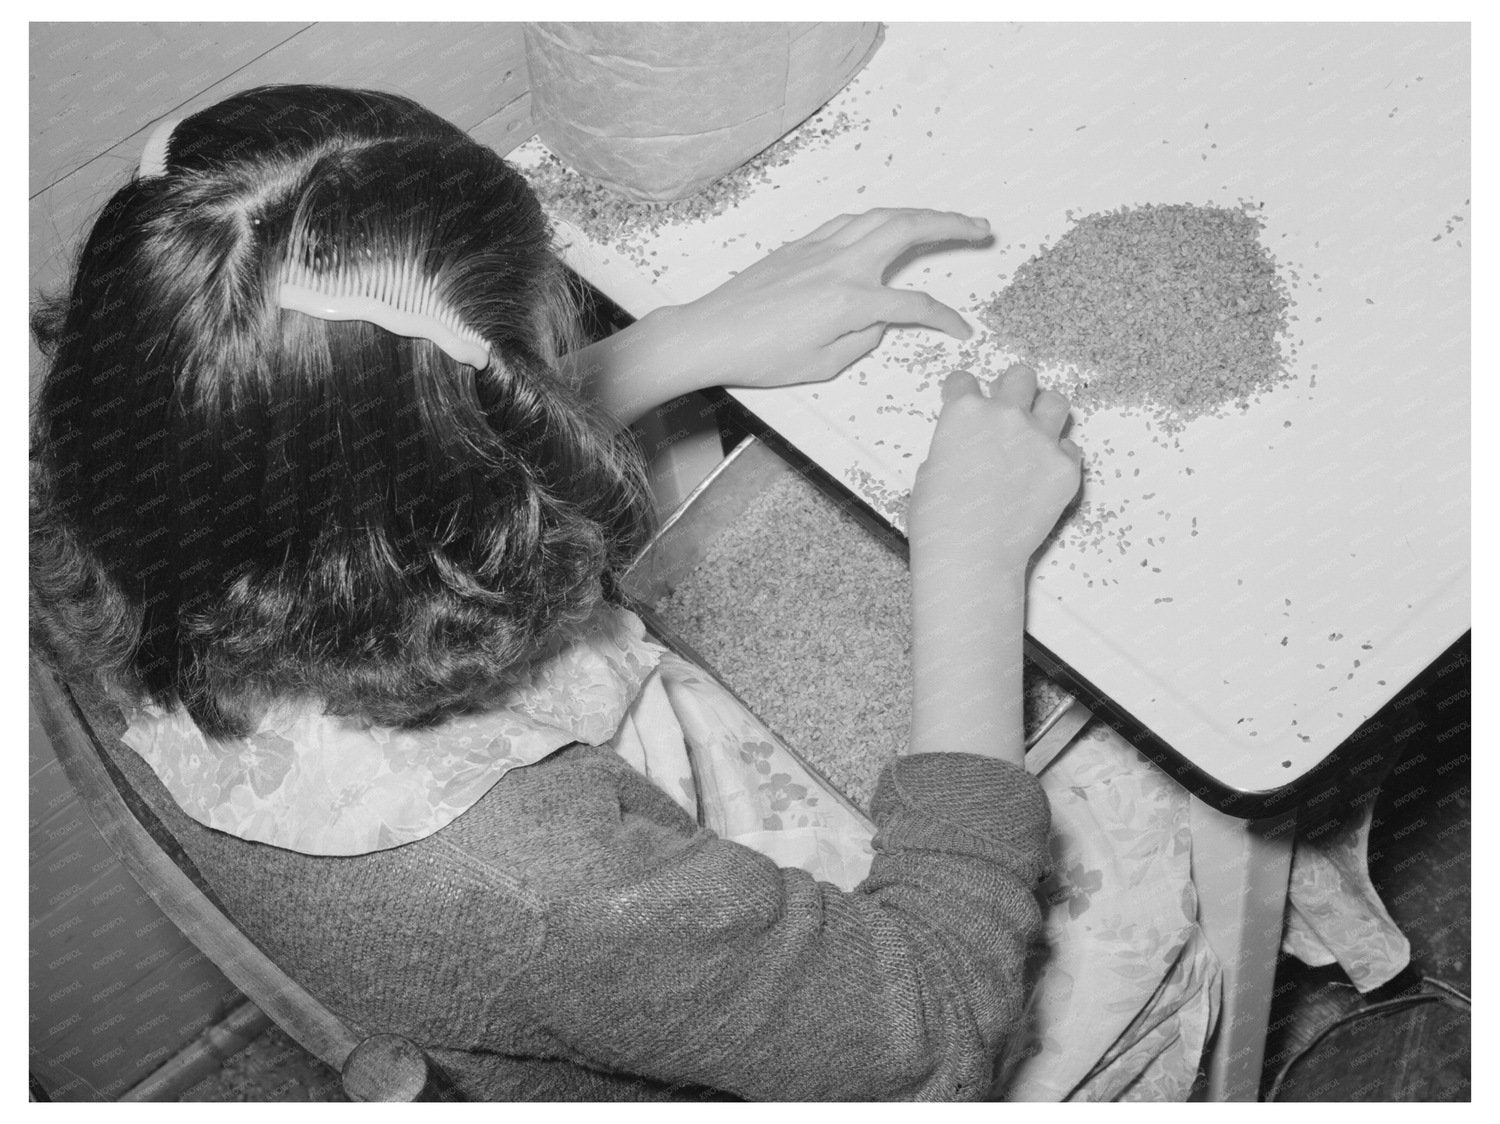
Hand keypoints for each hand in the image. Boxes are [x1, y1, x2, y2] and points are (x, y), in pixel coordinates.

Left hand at [653, 208, 991, 389]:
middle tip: (982, 228)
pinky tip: (889, 226)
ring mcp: (820, 248)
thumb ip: (862, 341)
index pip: (914, 305)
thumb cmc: (760, 357)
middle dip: (951, 224)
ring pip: (881, 216)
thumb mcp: (822, 365)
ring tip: (947, 221)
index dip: (945, 318)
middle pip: (909, 228)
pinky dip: (880, 219)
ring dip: (920, 213)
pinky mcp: (802, 245)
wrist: (710, 333)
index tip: (961, 330)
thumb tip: (880, 322)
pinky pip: (851, 222)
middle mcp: (841, 264)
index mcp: (851, 300)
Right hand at [908, 364, 1081, 574]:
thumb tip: (968, 445)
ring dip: (1044, 412)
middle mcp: (1006, 415)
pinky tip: (1042, 473)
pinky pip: (1071, 447)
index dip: (961, 392)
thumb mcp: (929, 470)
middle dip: (1012, 389)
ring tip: (1034, 433)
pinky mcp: (1066, 468)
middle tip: (1007, 409)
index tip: (963, 401)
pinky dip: (1058, 456)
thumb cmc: (939, 521)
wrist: (971, 556)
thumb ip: (954, 443)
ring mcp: (1041, 439)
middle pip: (1021, 376)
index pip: (964, 380)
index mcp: (964, 411)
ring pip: (1056, 401)